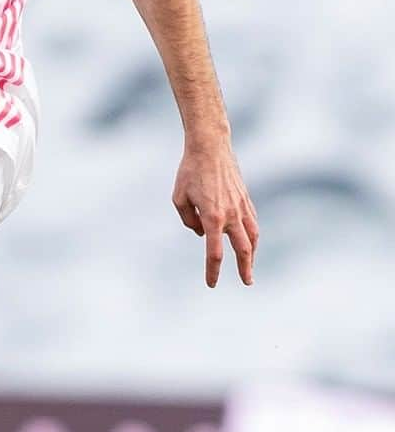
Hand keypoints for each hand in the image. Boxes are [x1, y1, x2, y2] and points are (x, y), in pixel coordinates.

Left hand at [172, 138, 258, 287]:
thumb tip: (202, 233)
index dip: (213, 271)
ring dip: (253, 254)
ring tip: (250, 266)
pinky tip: (249, 241)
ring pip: (253, 236)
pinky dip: (252, 236)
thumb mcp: (179, 198)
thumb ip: (188, 220)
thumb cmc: (190, 171)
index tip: (212, 284)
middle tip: (248, 282)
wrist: (211, 147)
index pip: (214, 253)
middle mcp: (231, 215)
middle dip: (245, 268)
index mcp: (213, 217)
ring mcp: (241, 206)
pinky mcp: (245, 198)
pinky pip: (252, 222)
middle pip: (243, 249)